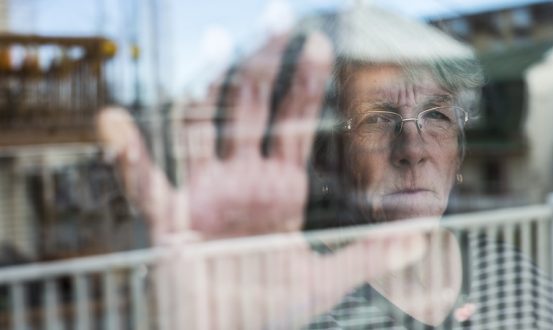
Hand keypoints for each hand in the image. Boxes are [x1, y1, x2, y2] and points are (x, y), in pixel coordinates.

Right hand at [96, 33, 432, 328]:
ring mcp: (204, 195)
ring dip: (205, 85)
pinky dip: (127, 155)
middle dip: (263, 64)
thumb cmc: (269, 310)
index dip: (305, 82)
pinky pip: (143, 183)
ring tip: (212, 42)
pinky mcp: (171, 222)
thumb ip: (370, 256)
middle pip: (250, 109)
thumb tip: (422, 236)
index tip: (318, 42)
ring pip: (200, 128)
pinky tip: (114, 122)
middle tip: (277, 18)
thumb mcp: (325, 281)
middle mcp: (241, 181)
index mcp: (279, 188)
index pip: (293, 123)